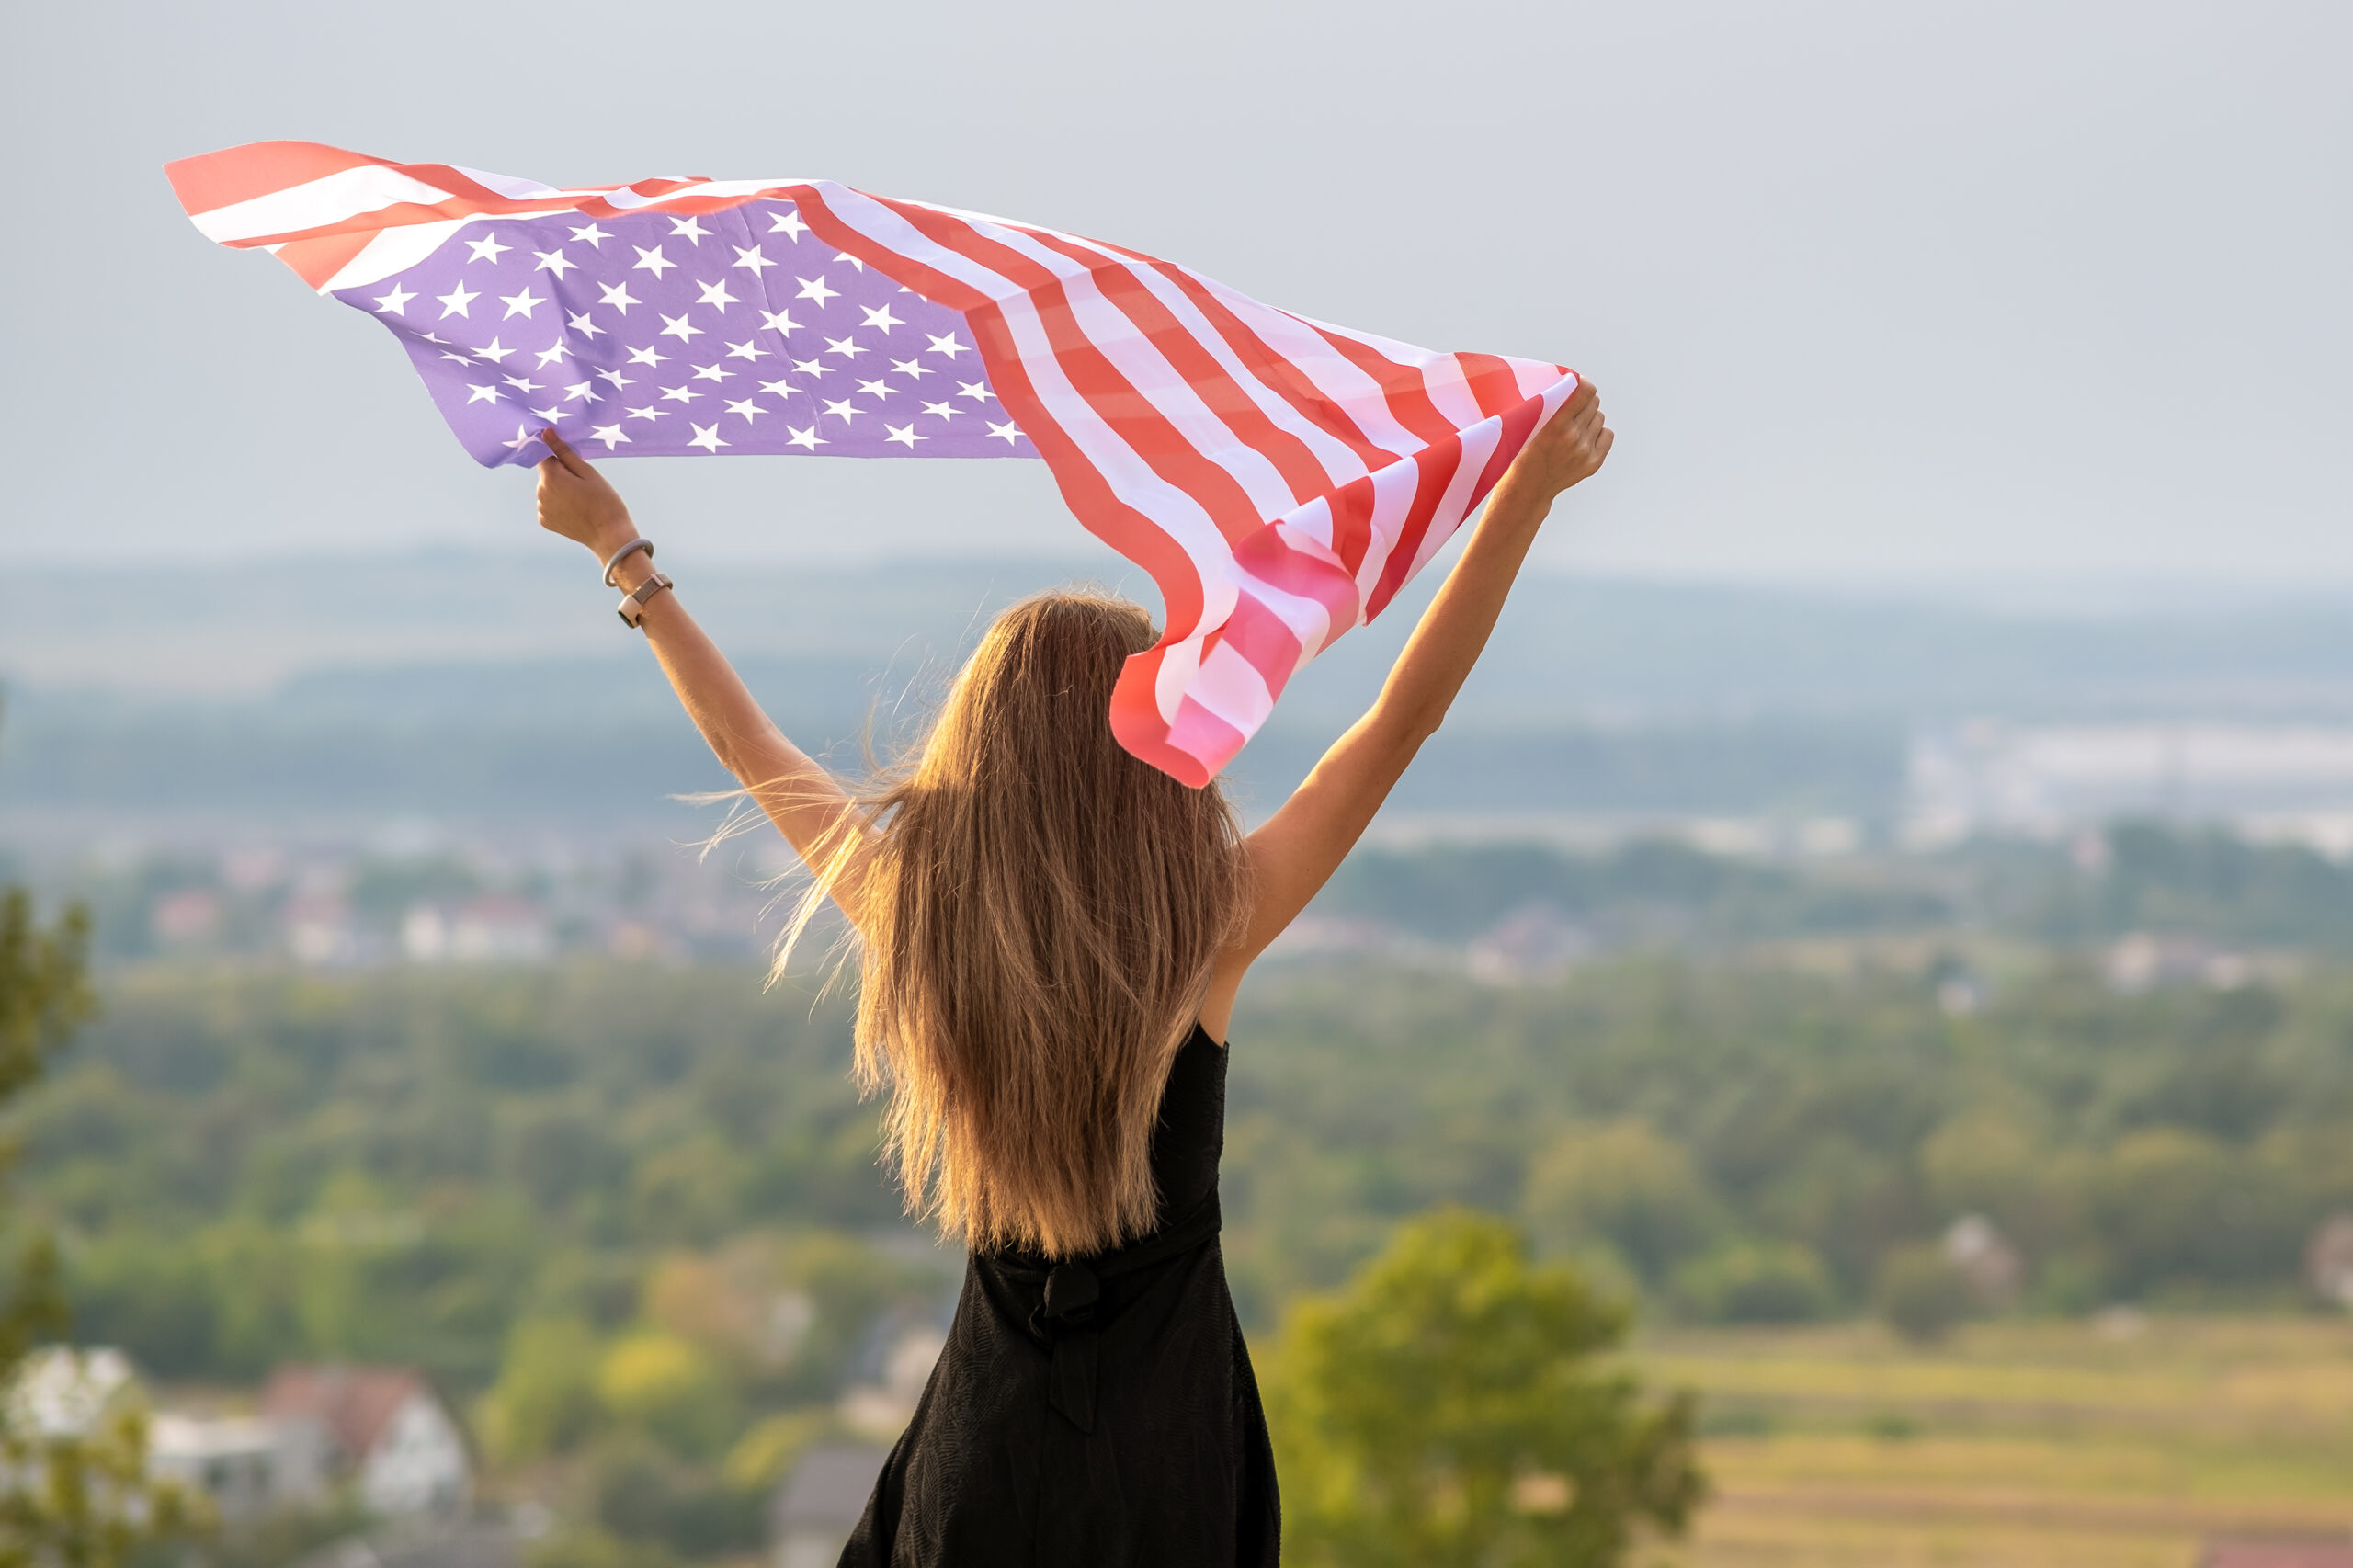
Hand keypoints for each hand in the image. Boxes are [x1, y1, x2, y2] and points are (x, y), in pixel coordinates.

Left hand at [534, 428, 637, 559]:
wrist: (609, 536)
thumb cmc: (604, 501)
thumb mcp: (588, 472)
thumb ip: (563, 452)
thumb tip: (545, 433)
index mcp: (550, 477)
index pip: (544, 455)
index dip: (559, 457)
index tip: (573, 465)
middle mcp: (540, 492)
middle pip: (547, 474)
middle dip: (561, 475)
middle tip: (584, 485)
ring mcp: (541, 508)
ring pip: (547, 489)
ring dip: (559, 490)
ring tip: (581, 500)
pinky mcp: (545, 521)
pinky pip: (548, 505)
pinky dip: (559, 505)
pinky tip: (575, 510)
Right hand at [1502, 377, 1612, 503]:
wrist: (1529, 487)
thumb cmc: (1525, 452)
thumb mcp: (1531, 426)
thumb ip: (1552, 406)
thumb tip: (1574, 382)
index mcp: (1556, 425)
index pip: (1586, 391)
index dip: (1583, 383)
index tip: (1577, 383)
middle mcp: (1574, 437)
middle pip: (1594, 402)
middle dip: (1584, 401)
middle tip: (1573, 407)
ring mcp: (1585, 451)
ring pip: (1600, 417)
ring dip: (1589, 418)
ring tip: (1575, 426)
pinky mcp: (1594, 462)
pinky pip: (1607, 434)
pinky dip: (1598, 432)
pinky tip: (1584, 437)